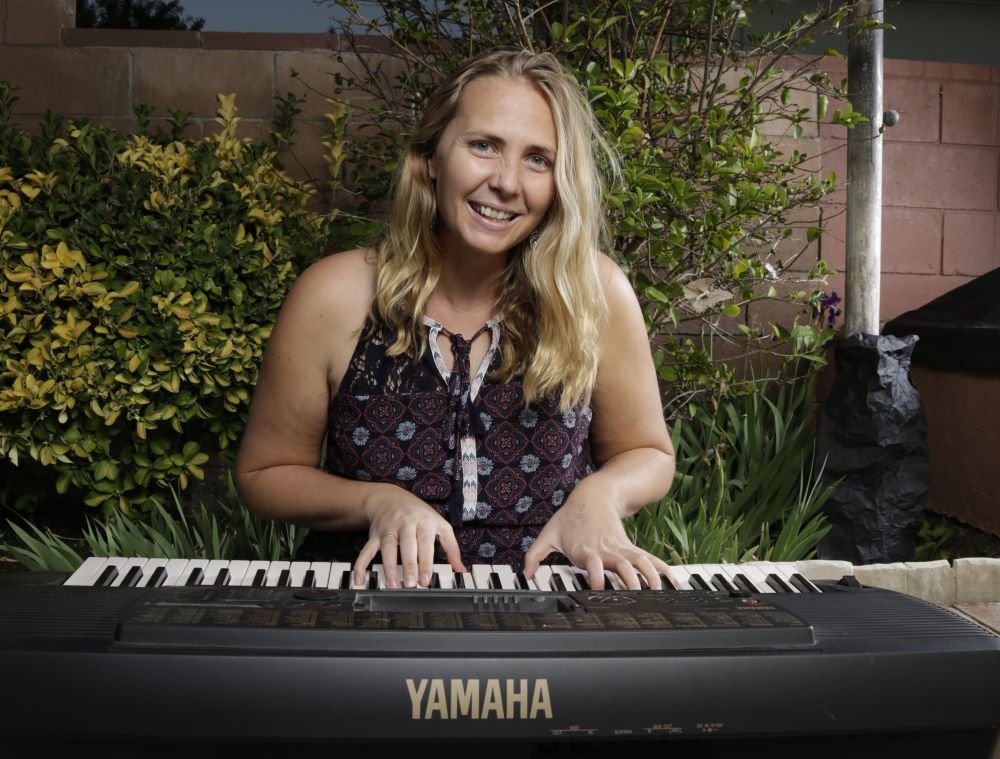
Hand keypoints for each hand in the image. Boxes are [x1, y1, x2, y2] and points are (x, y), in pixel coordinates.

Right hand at [353, 485, 465, 588]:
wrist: (390, 497)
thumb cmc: (419, 514)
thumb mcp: (439, 525)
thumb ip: (451, 547)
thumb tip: (461, 569)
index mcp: (423, 522)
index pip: (425, 542)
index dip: (425, 562)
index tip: (426, 580)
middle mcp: (405, 524)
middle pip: (406, 545)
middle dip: (408, 565)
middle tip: (410, 584)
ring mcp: (388, 529)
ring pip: (387, 548)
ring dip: (388, 567)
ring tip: (392, 585)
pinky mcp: (374, 535)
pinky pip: (366, 550)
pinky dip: (361, 565)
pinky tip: (359, 579)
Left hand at [523, 496, 670, 590]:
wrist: (593, 495)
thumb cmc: (569, 518)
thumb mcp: (548, 534)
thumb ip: (534, 555)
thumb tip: (525, 574)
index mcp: (586, 549)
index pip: (592, 564)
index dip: (594, 575)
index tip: (596, 588)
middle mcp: (607, 550)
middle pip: (622, 565)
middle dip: (630, 581)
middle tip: (637, 596)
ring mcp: (621, 549)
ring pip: (640, 562)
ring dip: (651, 576)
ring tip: (660, 592)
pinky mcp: (631, 548)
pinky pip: (649, 559)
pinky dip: (663, 569)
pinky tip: (675, 582)